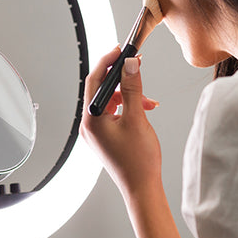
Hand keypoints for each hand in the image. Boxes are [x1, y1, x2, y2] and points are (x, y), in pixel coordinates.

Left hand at [80, 46, 162, 195]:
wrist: (142, 188)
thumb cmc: (138, 161)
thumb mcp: (137, 118)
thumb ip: (132, 88)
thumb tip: (129, 64)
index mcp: (91, 119)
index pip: (94, 80)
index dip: (107, 61)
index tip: (121, 49)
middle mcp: (89, 125)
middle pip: (101, 89)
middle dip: (120, 77)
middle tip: (136, 65)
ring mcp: (96, 132)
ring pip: (110, 100)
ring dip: (129, 94)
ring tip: (148, 99)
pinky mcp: (105, 136)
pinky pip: (114, 113)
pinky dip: (129, 107)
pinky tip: (145, 108)